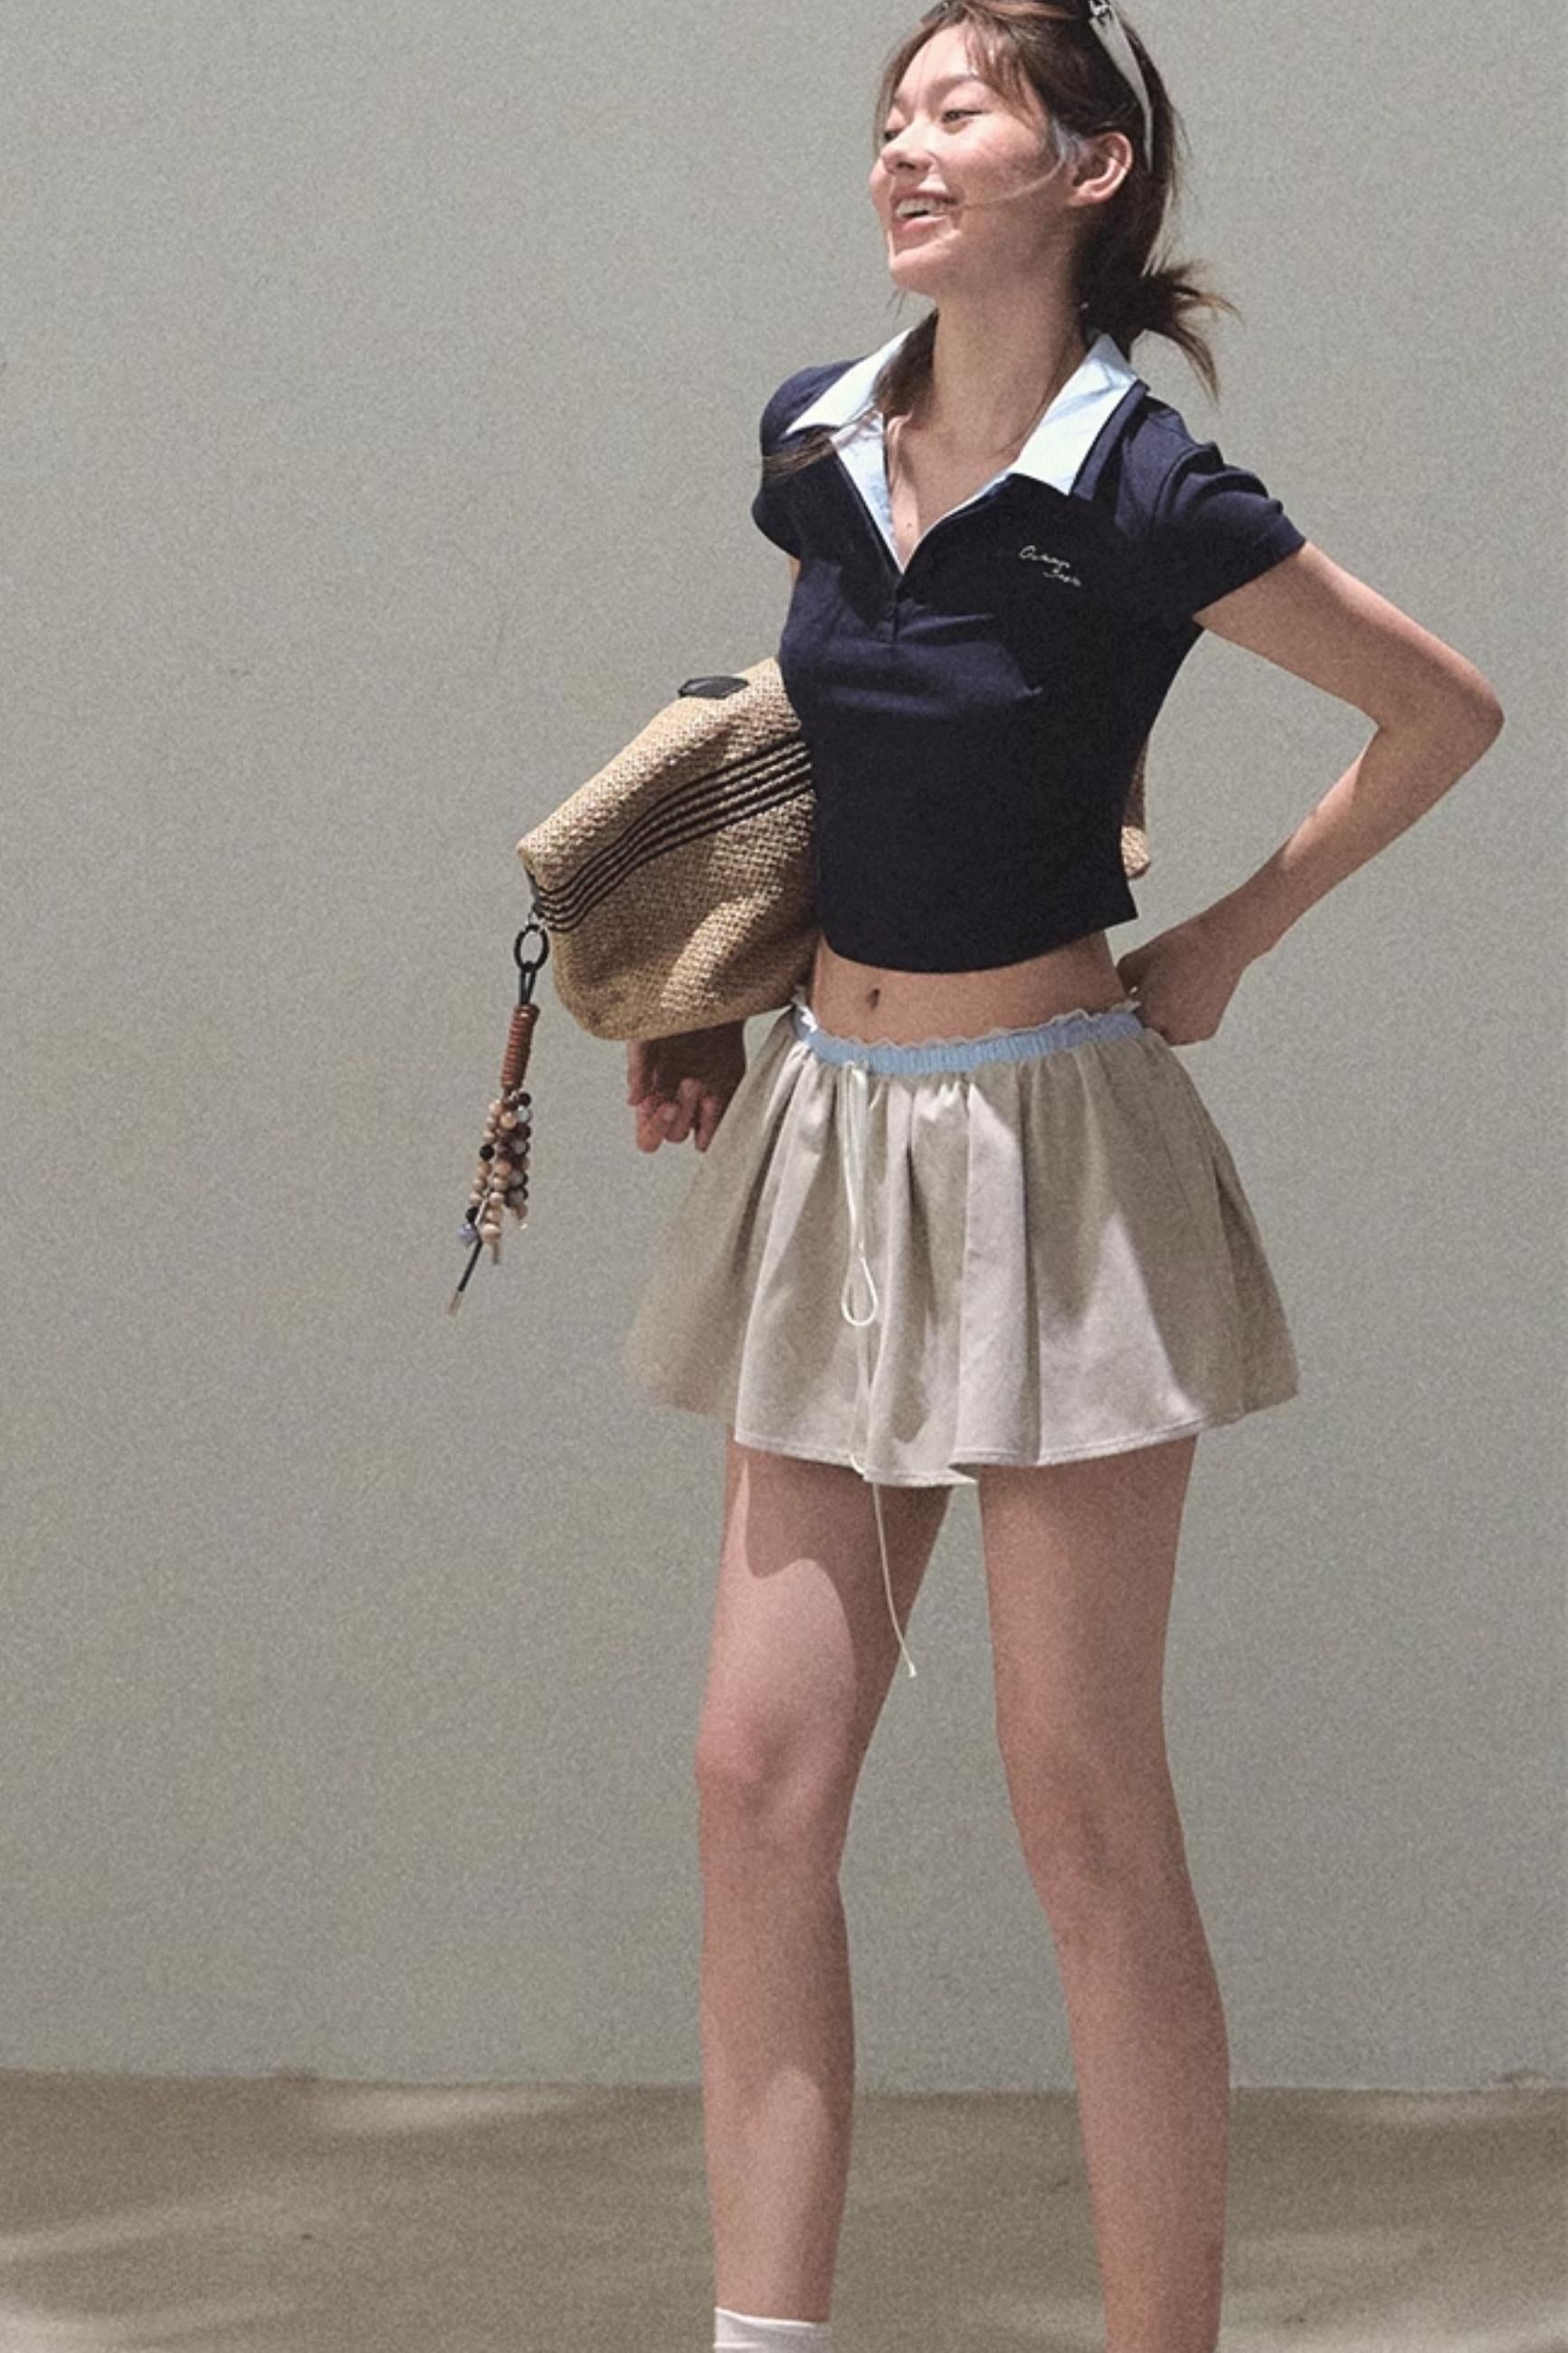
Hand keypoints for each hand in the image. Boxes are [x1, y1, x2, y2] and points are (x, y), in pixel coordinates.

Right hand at [626, 1021, 747, 1153]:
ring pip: (699, 1135)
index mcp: (653, 1095)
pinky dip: (720, 1119)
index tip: (666, 1104)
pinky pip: (724, 1123)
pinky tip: (715, 1095)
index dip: (654, 1129)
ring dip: (700, 1118)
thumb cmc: (670, 1008)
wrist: (708, 988)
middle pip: (674, 1135)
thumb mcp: (645, 1032)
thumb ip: (638, 1065)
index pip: (648, 1136)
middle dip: (682, 1112)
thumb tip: (633, 1101)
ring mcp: (703, 1101)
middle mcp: (677, 1103)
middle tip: (690, 1080)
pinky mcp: (729, 1092)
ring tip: (704, 1089)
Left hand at [1115, 911, 1251, 1046]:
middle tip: (1142, 1002)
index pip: (1122, 1030)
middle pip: (1143, 1037)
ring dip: (1159, 1026)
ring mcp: (1191, 1034)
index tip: (1117, 1011)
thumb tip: (1107, 999)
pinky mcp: (1205, 1032)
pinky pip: (1184, 1034)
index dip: (1118, 1020)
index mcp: (1150, 1014)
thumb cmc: (1180, 948)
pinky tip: (1181, 1002)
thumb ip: (1116, 985)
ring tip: (1165, 999)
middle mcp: (1172, 1030)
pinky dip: (1179, 1024)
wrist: (1222, 943)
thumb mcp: (1135, 961)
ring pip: (1164, 1038)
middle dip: (1138, 1023)